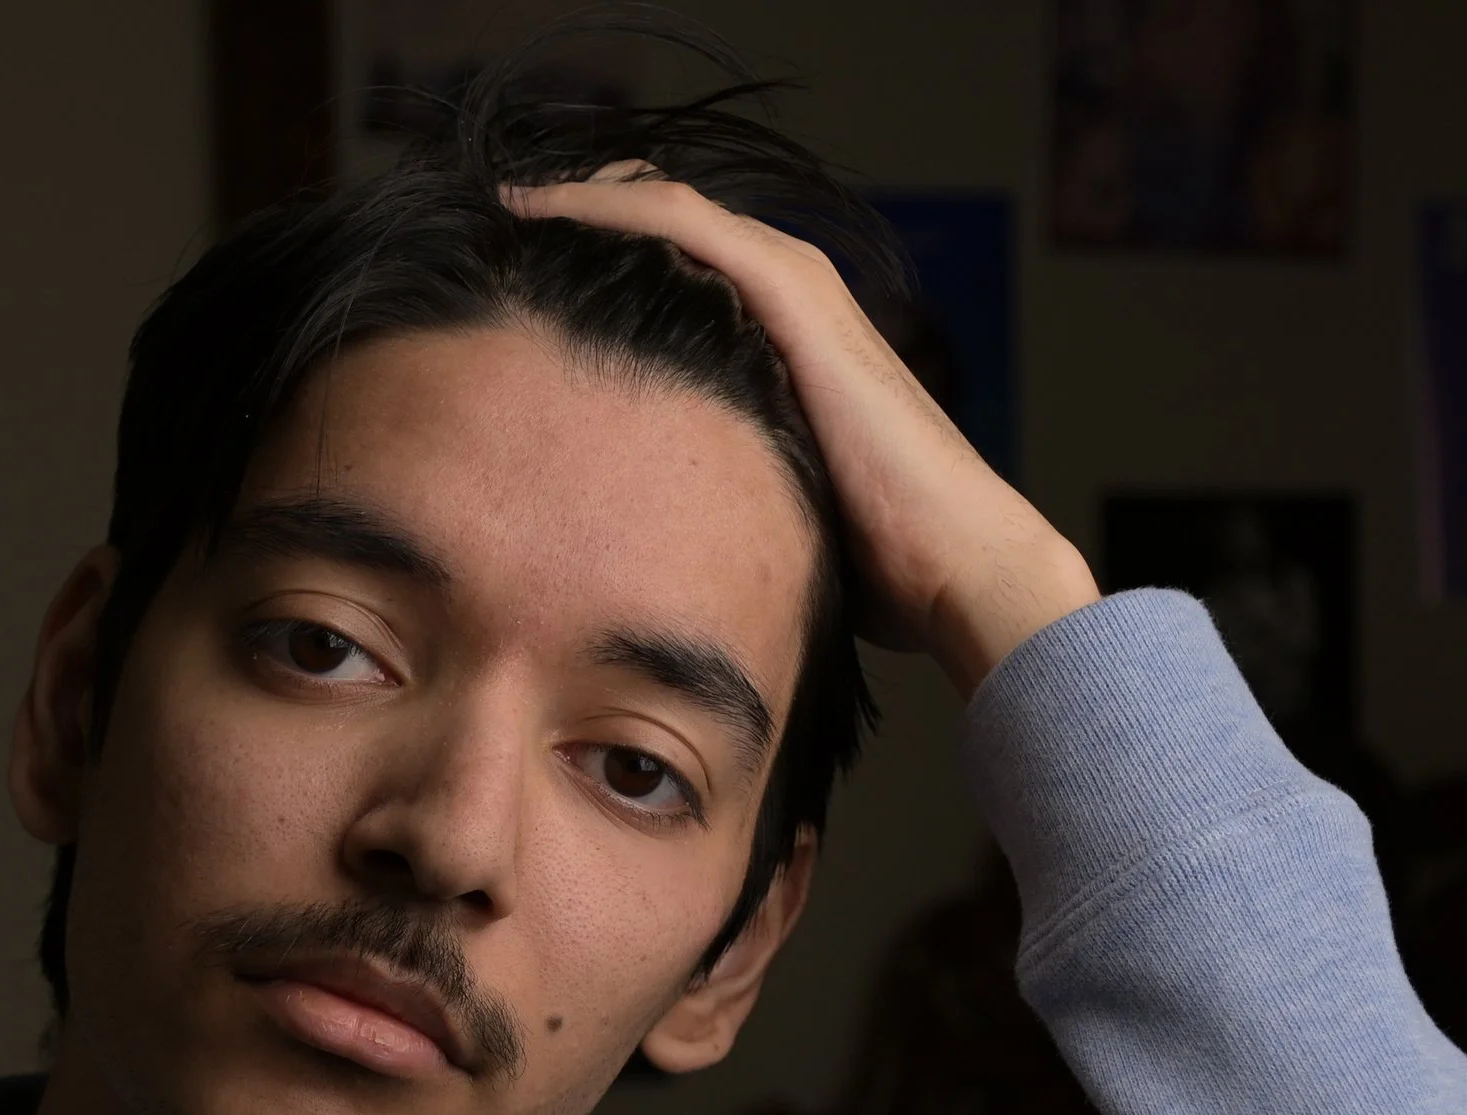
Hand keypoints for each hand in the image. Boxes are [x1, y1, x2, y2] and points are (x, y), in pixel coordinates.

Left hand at [505, 168, 1098, 694]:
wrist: (960, 566)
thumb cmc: (880, 564)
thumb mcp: (772, 503)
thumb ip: (724, 485)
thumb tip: (649, 535)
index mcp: (787, 345)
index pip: (684, 273)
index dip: (605, 258)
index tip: (526, 277)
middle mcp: (796, 302)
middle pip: (671, 226)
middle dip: (587, 218)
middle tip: (506, 227)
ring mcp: (801, 292)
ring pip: (672, 209)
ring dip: (588, 196)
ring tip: (513, 201)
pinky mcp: (797, 298)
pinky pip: (687, 225)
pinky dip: (614, 206)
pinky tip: (549, 206)